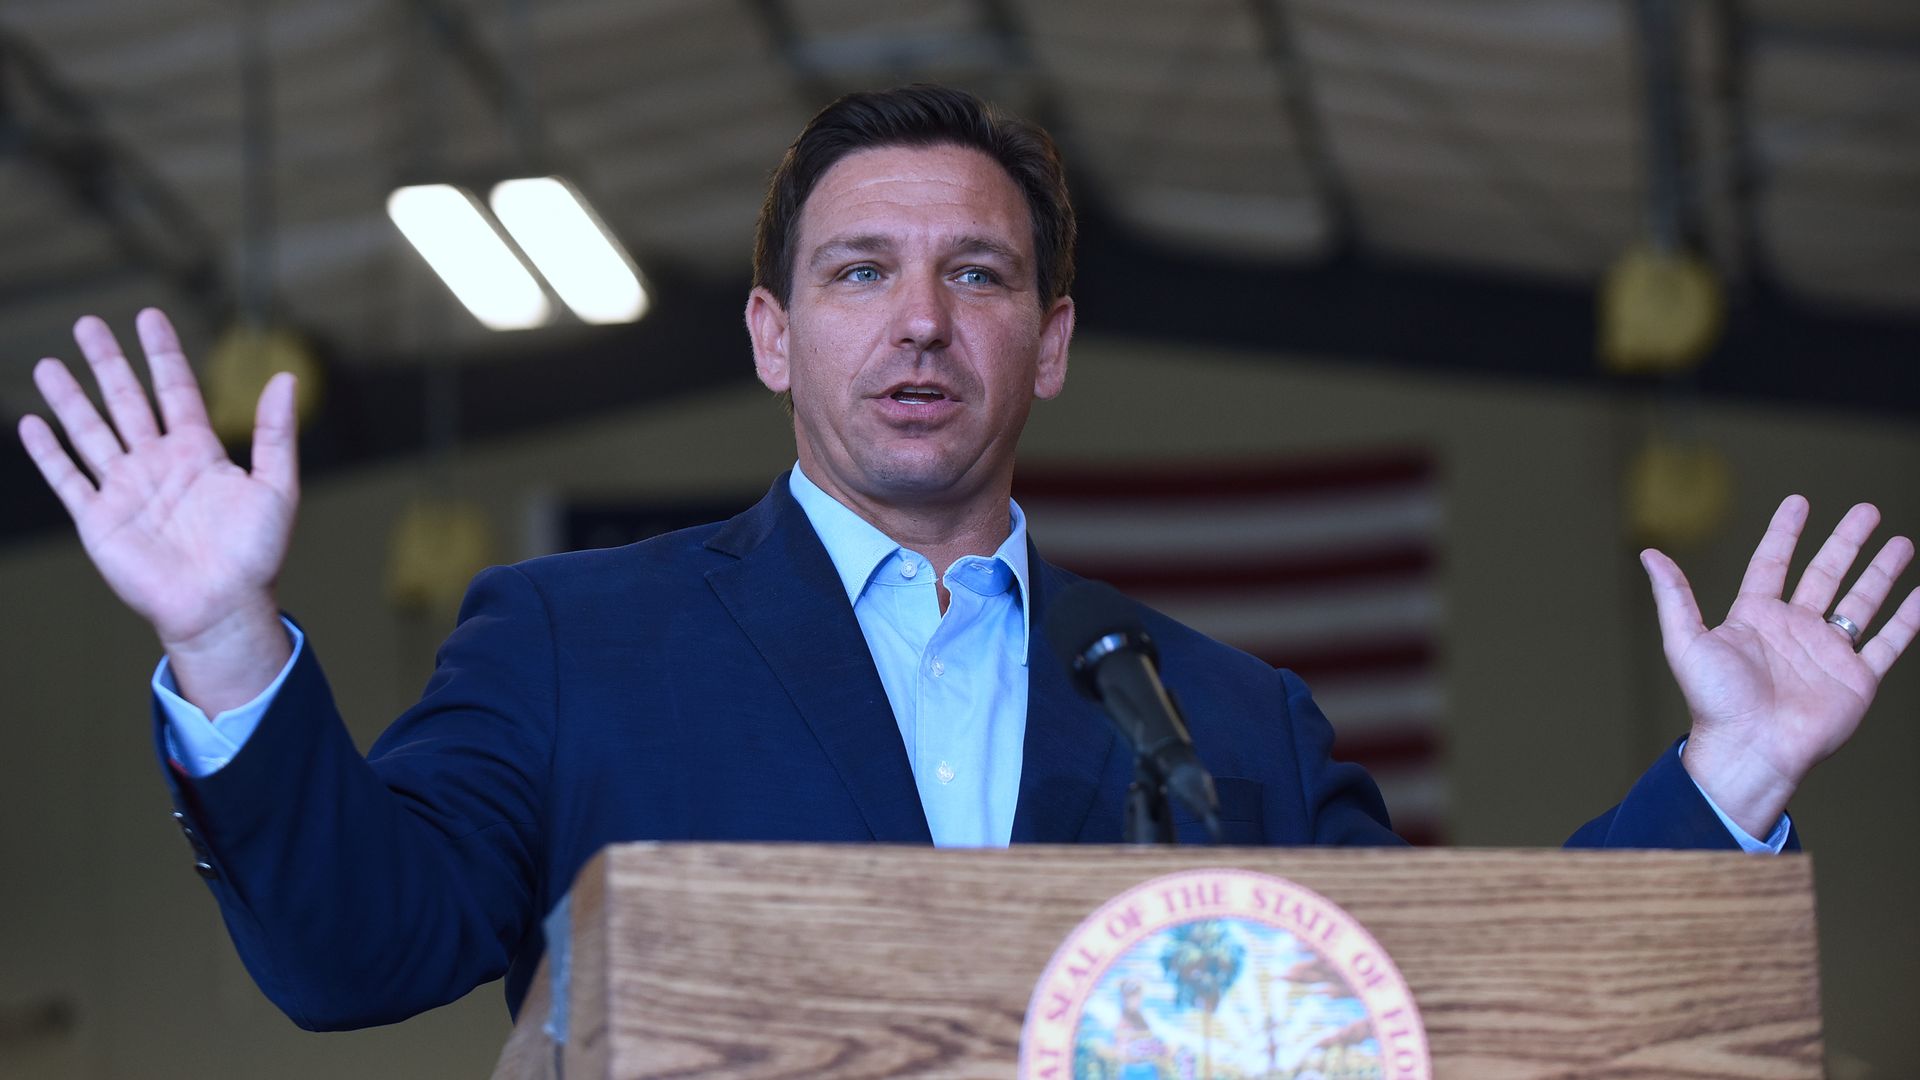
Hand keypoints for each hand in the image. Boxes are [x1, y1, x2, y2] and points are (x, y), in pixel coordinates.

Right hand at [17, 309, 298, 711]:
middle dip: (107, 362)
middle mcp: (158, 464)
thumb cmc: (256, 553)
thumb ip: (276, 433)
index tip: (149, 316)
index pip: (175, 390)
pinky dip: (48, 453)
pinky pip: (68, 479)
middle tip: (87, 322)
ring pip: (90, 432)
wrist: (223, 607)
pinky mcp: (100, 520)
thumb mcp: (276, 487)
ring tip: (50, 364)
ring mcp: (125, 490)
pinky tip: (32, 424)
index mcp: (198, 453)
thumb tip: (288, 376)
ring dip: (70, 399)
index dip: (162, 354)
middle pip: (126, 401)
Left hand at [1643, 495, 1918, 836]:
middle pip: (1826, 574)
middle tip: (1867, 510)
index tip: (1799, 503)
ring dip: (1881, 571)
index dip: (1785, 533)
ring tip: (1901, 541)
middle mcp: (1794, 630)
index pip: (1773, 563)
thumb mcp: (1686, 641)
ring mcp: (1828, 653)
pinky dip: (1908, 618)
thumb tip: (1649, 553)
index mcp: (1755, 618)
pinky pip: (1888, 641)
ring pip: (1861, 601)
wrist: (1751, 749)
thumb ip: (1674, 596)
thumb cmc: (1715, 701)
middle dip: (1847, 541)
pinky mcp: (1856, 678)